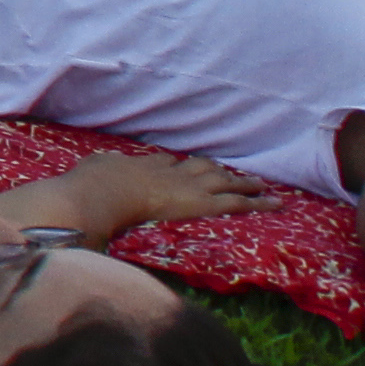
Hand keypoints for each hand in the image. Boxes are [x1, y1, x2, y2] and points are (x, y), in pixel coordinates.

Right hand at [42, 147, 269, 239]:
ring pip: (225, 181)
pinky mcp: (202, 203)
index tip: (185, 166)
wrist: (101, 193)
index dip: (178, 165)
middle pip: (200, 167)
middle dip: (218, 170)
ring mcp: (188, 185)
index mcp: (143, 164)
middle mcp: (170, 171)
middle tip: (235, 171)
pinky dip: (257, 201)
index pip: (166, 162)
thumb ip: (98, 170)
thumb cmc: (89, 186)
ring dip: (246, 182)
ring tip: (264, 184)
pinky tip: (274, 202)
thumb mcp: (91, 170)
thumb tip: (92, 170)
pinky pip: (237, 201)